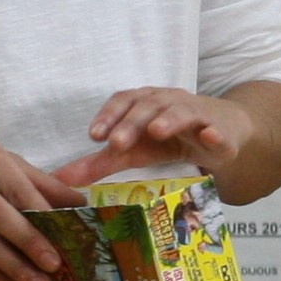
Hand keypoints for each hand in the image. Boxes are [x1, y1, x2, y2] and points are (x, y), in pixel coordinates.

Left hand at [53, 87, 257, 187]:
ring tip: (157, 131)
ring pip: (182, 111)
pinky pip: (217, 129)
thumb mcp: (135, 151)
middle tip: (117, 144)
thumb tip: (59, 179)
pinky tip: (208, 136)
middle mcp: (170, 101)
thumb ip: (101, 163)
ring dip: (169, 119)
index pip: (124, 101)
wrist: (221, 131)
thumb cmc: (172, 138)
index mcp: (146, 102)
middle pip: (149, 106)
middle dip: (132, 123)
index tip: (94, 136)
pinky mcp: (221, 131)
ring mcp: (198, 114)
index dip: (109, 115)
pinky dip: (213, 131)